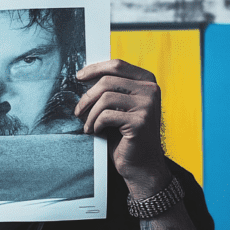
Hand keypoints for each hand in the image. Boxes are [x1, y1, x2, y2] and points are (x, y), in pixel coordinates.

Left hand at [74, 59, 168, 198]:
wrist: (141, 164)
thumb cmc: (127, 135)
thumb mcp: (121, 106)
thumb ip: (112, 89)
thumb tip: (85, 76)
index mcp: (147, 81)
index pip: (117, 65)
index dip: (95, 69)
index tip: (79, 77)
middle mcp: (151, 90)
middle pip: (108, 81)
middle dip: (87, 96)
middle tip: (78, 110)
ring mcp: (147, 105)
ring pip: (105, 98)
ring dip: (90, 114)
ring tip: (87, 125)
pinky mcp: (140, 122)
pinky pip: (107, 115)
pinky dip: (96, 124)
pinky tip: (97, 131)